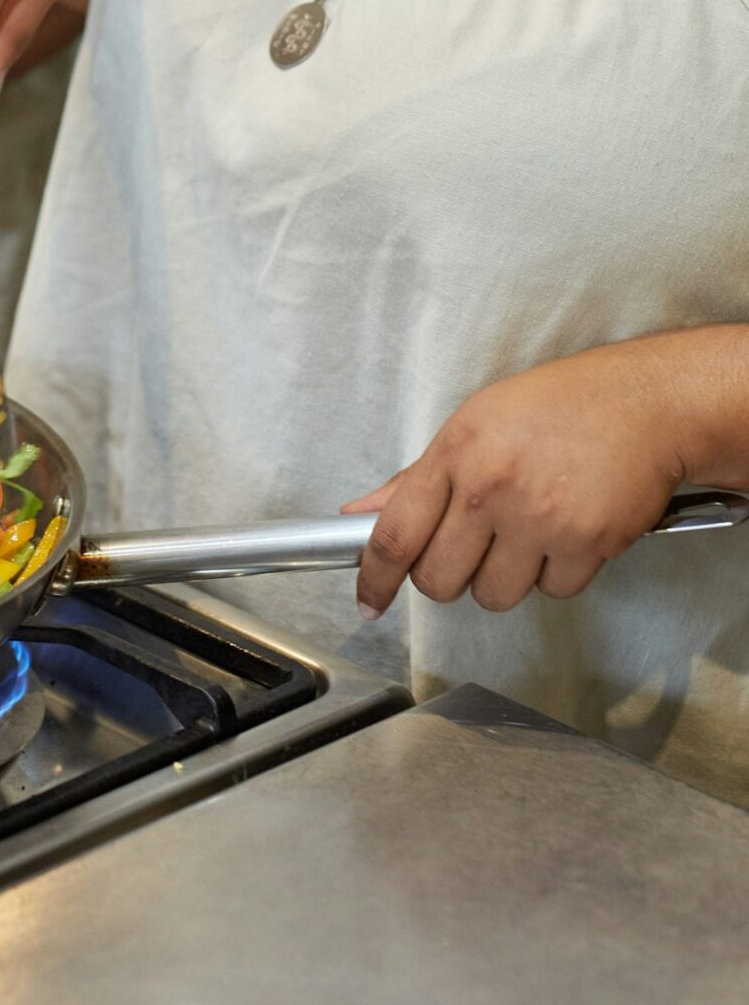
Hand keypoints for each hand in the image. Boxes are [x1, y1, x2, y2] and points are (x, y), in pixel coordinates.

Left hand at [346, 342, 687, 618]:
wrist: (642, 402)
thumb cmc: (558, 405)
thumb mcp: (474, 422)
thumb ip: (416, 478)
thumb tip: (361, 513)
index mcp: (455, 452)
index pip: (395, 533)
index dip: (375, 578)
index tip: (369, 602)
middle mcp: (490, 488)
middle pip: (439, 580)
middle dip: (448, 577)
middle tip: (469, 549)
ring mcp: (539, 519)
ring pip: (494, 594)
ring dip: (504, 577)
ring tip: (526, 530)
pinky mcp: (586, 544)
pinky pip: (552, 591)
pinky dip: (556, 573)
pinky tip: (566, 531)